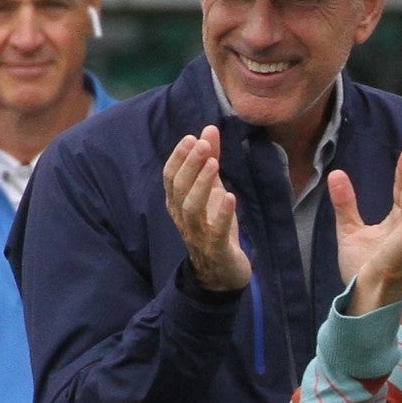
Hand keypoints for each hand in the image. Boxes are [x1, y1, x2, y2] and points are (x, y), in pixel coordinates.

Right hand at [163, 125, 250, 290]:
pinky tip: (230, 197)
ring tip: (214, 164)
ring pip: (192, 208)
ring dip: (203, 185)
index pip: (170, 178)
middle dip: (190, 165)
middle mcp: (183, 218)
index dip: (179, 158)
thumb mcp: (213, 190)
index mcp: (178, 204)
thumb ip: (210, 160)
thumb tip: (209, 129)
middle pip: (179, 189)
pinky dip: (222, 214)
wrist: (222, 273)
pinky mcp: (216, 249)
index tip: (191, 138)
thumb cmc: (214, 226)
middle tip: (203, 144)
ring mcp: (198, 234)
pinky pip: (215, 231)